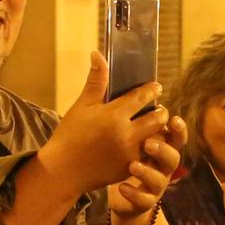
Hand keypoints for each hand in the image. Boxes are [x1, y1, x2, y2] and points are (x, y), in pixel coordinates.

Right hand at [40, 51, 175, 196]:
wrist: (63, 170)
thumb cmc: (70, 135)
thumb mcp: (82, 106)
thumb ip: (96, 81)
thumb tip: (97, 54)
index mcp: (114, 115)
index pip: (142, 97)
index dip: (152, 90)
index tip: (156, 87)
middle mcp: (126, 134)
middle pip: (157, 118)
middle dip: (161, 111)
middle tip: (158, 107)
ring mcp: (130, 154)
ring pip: (158, 138)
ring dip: (159, 130)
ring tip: (154, 124)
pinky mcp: (130, 169)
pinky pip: (149, 156)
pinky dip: (151, 148)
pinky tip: (147, 142)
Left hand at [110, 110, 186, 224]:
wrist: (117, 192)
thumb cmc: (122, 157)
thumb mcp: (125, 135)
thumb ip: (128, 115)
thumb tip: (118, 83)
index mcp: (160, 146)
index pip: (175, 136)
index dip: (178, 129)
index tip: (173, 118)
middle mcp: (162, 166)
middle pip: (173, 157)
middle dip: (163, 150)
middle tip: (148, 143)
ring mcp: (155, 185)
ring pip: (160, 180)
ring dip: (148, 172)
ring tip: (132, 166)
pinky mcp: (144, 201)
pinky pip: (144, 199)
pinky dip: (134, 193)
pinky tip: (121, 187)